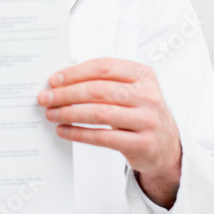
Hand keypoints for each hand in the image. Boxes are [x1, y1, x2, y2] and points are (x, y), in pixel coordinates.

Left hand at [37, 58, 181, 207]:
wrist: (166, 146)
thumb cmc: (140, 112)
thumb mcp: (131, 90)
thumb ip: (103, 81)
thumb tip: (62, 80)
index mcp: (142, 75)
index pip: (103, 67)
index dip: (75, 72)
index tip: (54, 79)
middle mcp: (148, 96)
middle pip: (98, 90)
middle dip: (66, 94)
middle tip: (47, 98)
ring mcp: (147, 120)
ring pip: (99, 113)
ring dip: (69, 113)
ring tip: (52, 114)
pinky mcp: (142, 143)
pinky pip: (103, 137)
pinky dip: (78, 133)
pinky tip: (64, 130)